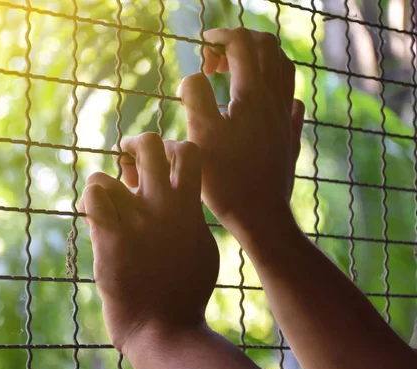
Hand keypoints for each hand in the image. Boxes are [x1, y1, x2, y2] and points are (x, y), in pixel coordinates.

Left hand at [78, 133, 218, 352]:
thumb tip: (182, 203)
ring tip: (104, 206)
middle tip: (127, 158)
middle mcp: (163, 207)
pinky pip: (91, 200)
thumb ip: (192, 220)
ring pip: (104, 176)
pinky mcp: (110, 240)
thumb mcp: (203, 251)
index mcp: (189, 208)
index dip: (171, 148)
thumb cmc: (186, 294)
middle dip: (135, 144)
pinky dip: (89, 204)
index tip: (161, 166)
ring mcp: (135, 222)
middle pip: (148, 145)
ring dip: (101, 187)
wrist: (164, 329)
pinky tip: (94, 219)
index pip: (188, 152)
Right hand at [178, 28, 304, 238]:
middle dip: (240, 42)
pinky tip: (260, 104)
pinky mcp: (289, 136)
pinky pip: (290, 100)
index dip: (220, 37)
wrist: (260, 216)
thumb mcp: (199, 135)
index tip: (201, 45)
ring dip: (259, 61)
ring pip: (283, 69)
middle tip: (214, 62)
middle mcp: (274, 100)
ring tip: (234, 74)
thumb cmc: (225, 180)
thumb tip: (193, 77)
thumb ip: (194, 98)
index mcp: (251, 96)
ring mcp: (285, 119)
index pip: (242, 44)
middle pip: (268, 47)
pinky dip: (274, 90)